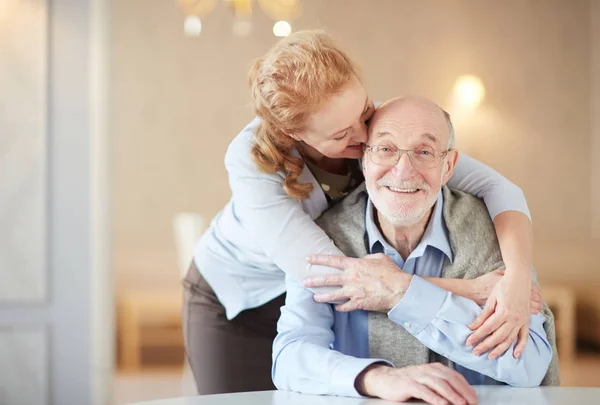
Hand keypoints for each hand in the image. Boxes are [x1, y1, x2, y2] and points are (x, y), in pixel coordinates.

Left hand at [304, 253, 410, 311]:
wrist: (399, 290)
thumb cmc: (391, 273)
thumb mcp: (379, 258)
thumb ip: (367, 258)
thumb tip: (362, 260)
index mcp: (355, 265)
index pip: (333, 260)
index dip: (319, 259)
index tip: (309, 259)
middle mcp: (351, 278)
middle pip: (328, 279)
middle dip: (314, 280)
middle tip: (304, 282)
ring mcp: (353, 292)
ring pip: (333, 295)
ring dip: (322, 296)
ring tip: (314, 297)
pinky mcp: (358, 303)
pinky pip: (345, 306)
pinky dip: (340, 308)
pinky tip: (336, 308)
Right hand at [356, 363, 476, 404]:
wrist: (384, 379)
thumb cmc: (409, 383)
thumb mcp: (427, 381)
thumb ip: (441, 385)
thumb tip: (462, 395)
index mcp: (434, 368)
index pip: (454, 376)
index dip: (466, 387)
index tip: (475, 398)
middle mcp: (427, 369)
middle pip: (449, 378)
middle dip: (462, 391)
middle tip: (472, 402)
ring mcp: (417, 376)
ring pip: (438, 383)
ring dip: (451, 394)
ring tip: (461, 404)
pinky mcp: (407, 383)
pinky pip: (422, 390)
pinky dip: (433, 397)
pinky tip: (441, 403)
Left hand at [467, 270, 538, 359]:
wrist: (519, 279)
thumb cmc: (503, 286)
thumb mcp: (491, 299)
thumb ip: (483, 315)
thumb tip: (473, 327)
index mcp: (503, 312)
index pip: (487, 328)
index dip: (477, 336)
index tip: (468, 342)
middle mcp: (514, 319)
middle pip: (497, 337)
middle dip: (485, 346)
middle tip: (475, 352)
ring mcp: (521, 321)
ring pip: (510, 339)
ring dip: (500, 349)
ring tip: (490, 356)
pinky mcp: (526, 321)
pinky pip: (524, 336)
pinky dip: (521, 347)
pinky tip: (515, 355)